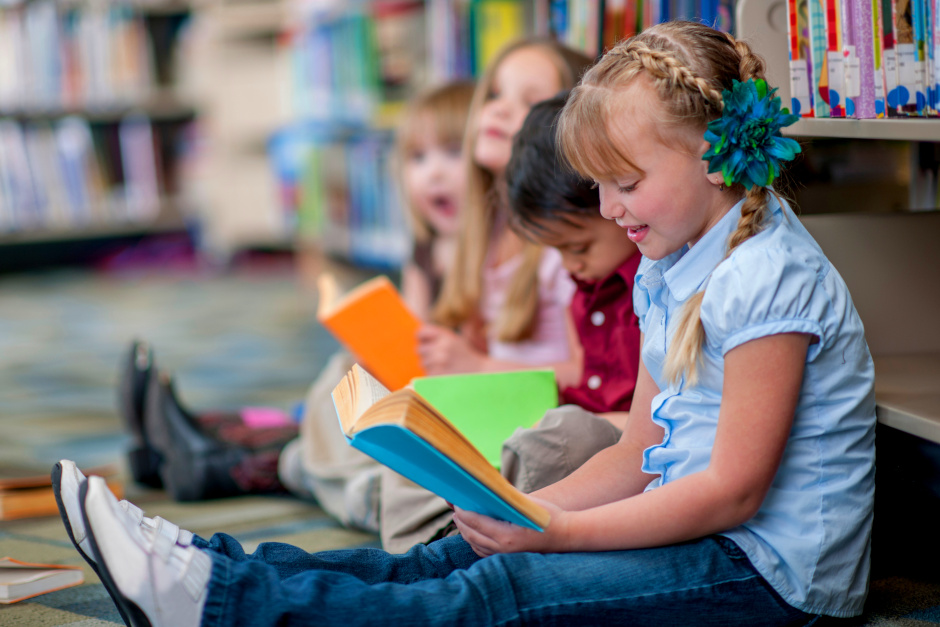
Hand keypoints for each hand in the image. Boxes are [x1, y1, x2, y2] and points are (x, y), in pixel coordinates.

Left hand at [417, 324, 486, 374]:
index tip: (426, 343)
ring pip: (422, 363)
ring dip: (431, 366)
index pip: (421, 332)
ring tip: (446, 367)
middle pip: (419, 350)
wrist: (481, 374)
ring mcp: (440, 362)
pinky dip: (434, 375)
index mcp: (446, 336)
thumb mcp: (454, 341)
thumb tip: (416, 338)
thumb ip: (437, 337)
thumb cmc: (465, 357)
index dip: (422, 338)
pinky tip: (446, 375)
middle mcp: (442, 347)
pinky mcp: (438, 376)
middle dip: (427, 354)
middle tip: (441, 358)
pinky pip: (427, 374)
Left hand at [452, 499, 568, 556]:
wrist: (567, 536)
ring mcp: (505, 556)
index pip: (475, 522)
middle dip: (460, 521)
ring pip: (475, 545)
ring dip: (465, 532)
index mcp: (507, 535)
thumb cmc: (548, 516)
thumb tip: (486, 488)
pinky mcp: (508, 558)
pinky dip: (474, 541)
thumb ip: (505, 497)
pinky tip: (473, 532)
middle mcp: (503, 549)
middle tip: (455, 508)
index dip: (462, 511)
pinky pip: (484, 552)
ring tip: (460, 519)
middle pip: (471, 535)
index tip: (456, 502)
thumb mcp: (526, 502)